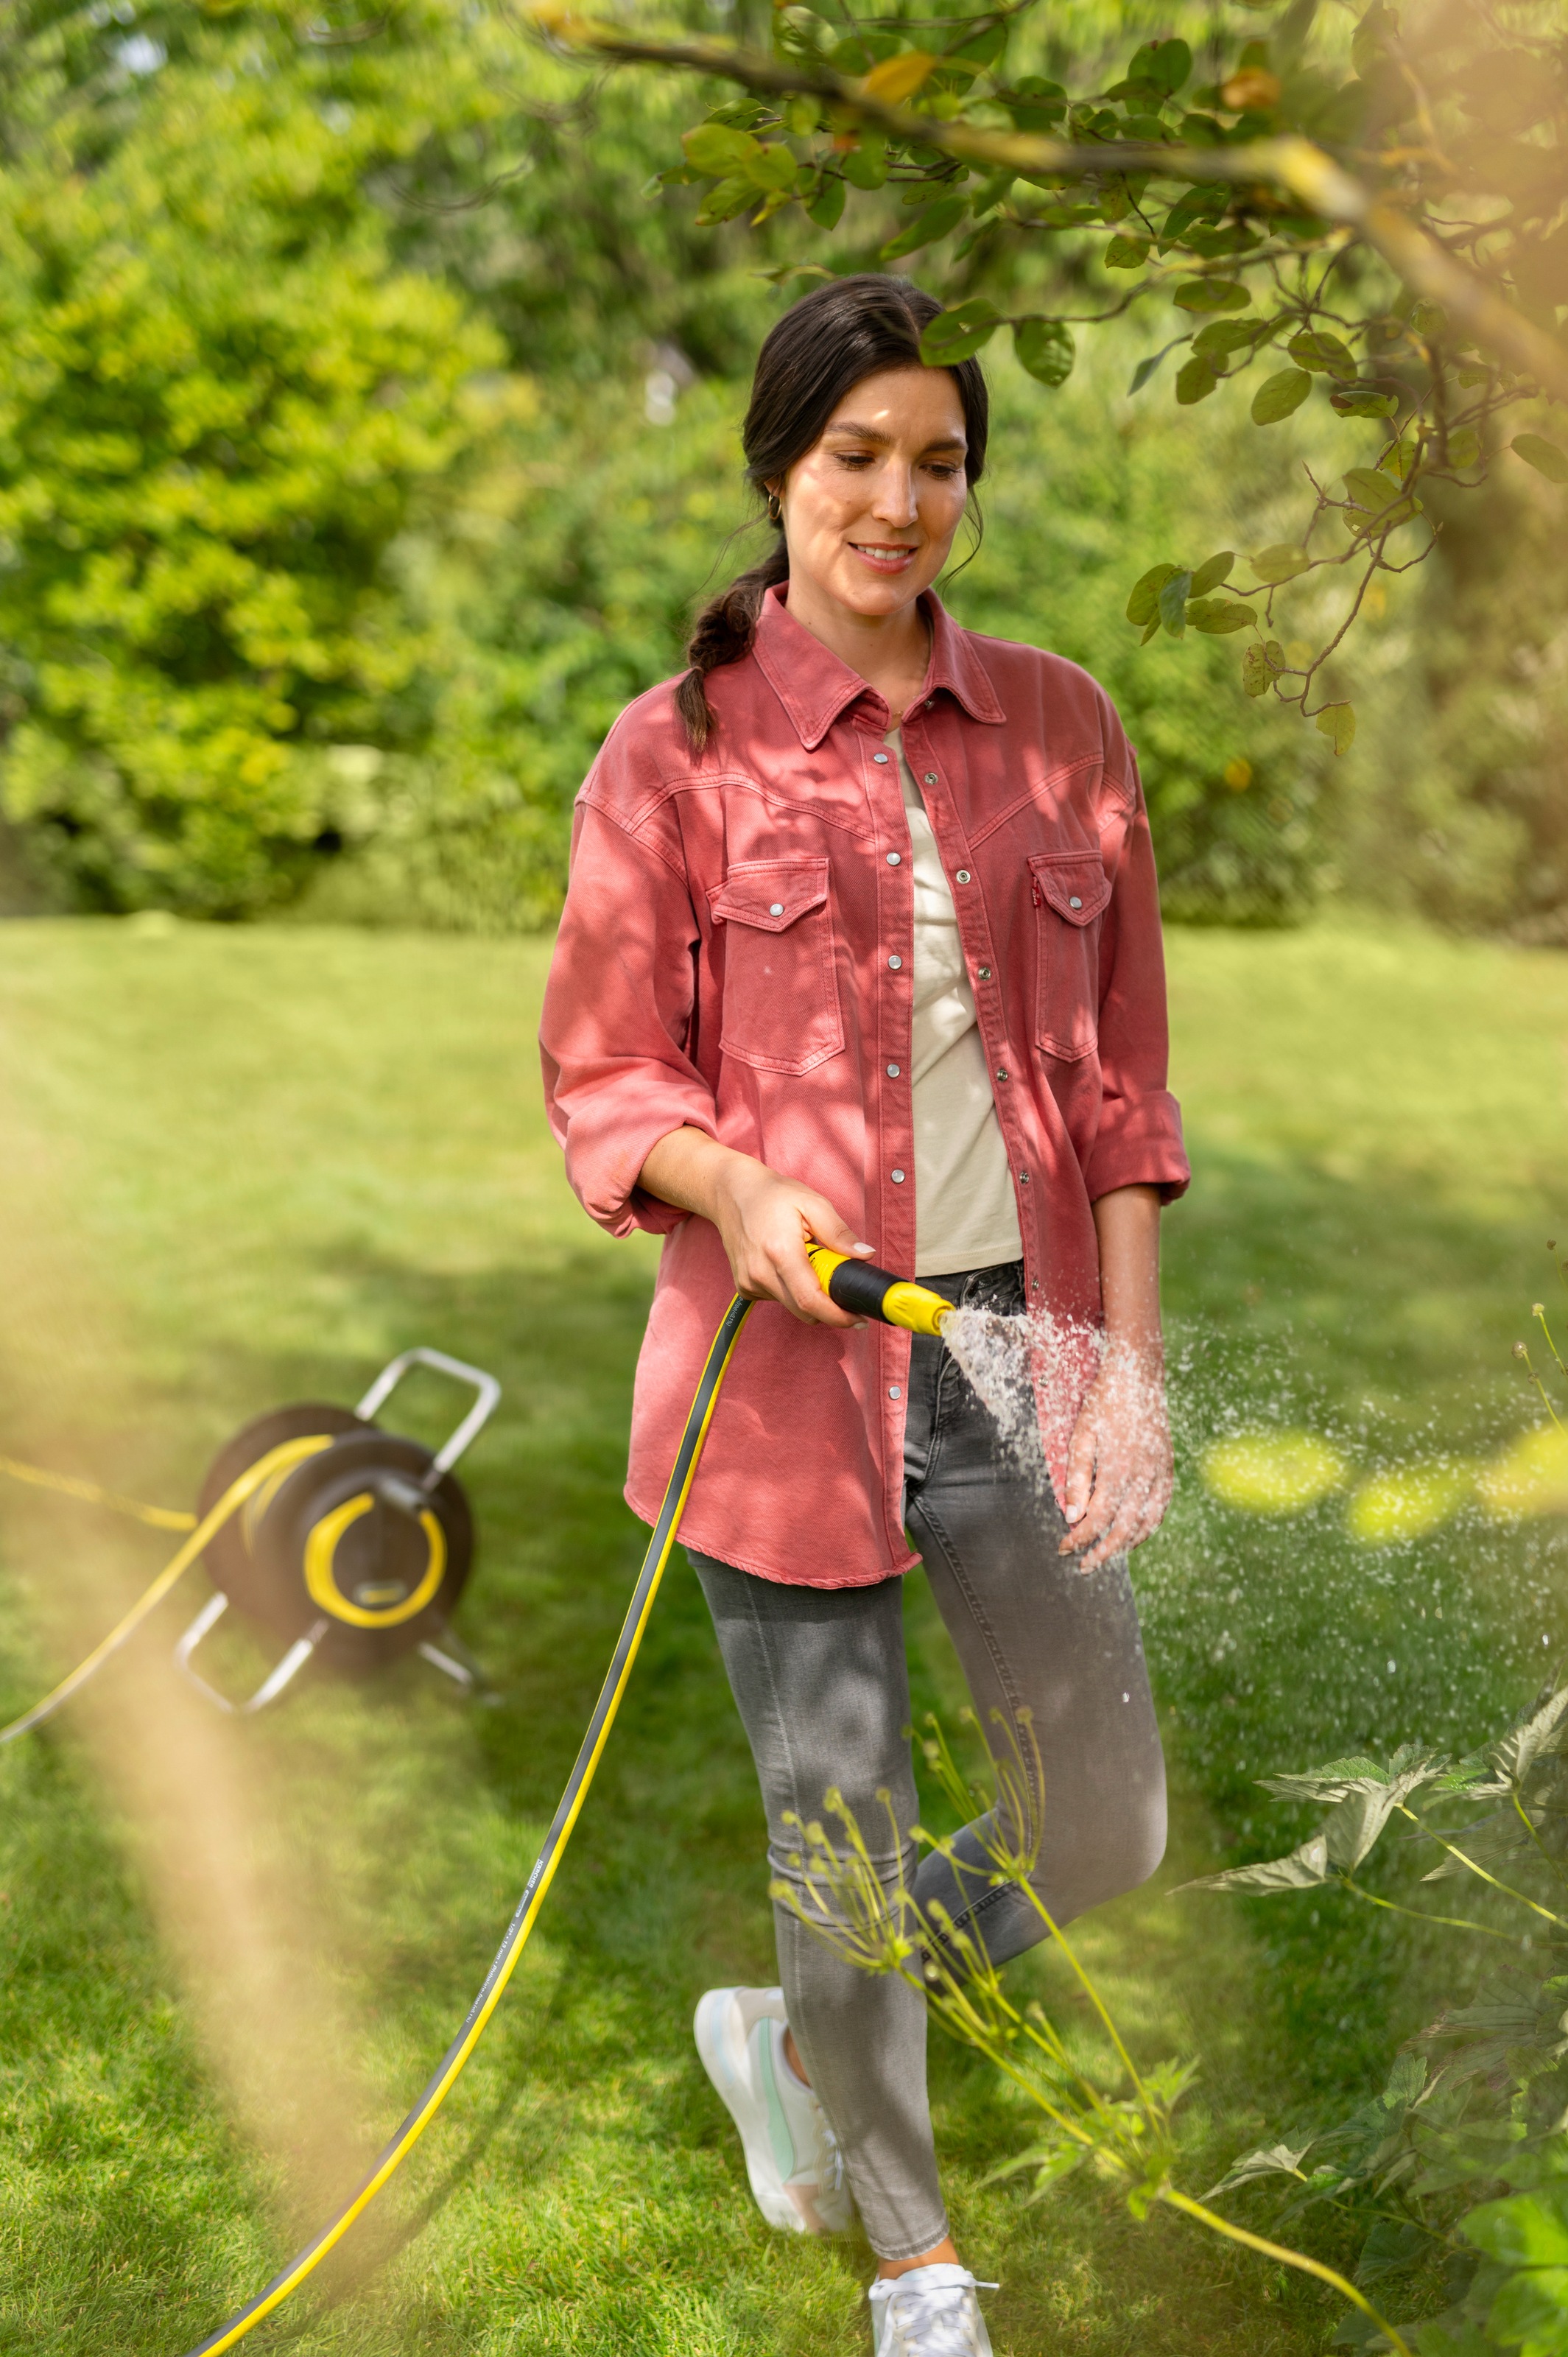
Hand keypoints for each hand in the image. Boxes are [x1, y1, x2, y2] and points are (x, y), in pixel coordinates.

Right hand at [639, 1129, 871, 1327]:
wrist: (731, 1193)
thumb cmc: (774, 1195)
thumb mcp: (813, 1203)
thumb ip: (839, 1233)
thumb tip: (865, 1256)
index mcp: (780, 1252)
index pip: (811, 1300)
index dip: (838, 1316)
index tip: (858, 1318)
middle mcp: (760, 1273)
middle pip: (804, 1311)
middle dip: (829, 1305)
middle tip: (839, 1282)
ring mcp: (749, 1282)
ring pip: (792, 1306)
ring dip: (808, 1293)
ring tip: (806, 1259)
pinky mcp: (744, 1287)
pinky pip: (777, 1299)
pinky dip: (791, 1289)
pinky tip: (786, 1263)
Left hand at [1058, 1344, 1171, 1572]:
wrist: (1138, 1375)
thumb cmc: (1103, 1402)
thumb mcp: (1081, 1435)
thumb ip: (1077, 1477)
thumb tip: (1072, 1516)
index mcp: (1119, 1468)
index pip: (1098, 1518)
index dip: (1080, 1537)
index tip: (1064, 1547)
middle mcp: (1144, 1475)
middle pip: (1124, 1528)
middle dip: (1102, 1551)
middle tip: (1083, 1565)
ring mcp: (1160, 1472)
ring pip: (1147, 1522)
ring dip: (1126, 1544)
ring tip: (1106, 1554)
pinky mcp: (1168, 1467)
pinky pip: (1161, 1507)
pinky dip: (1148, 1526)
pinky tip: (1133, 1534)